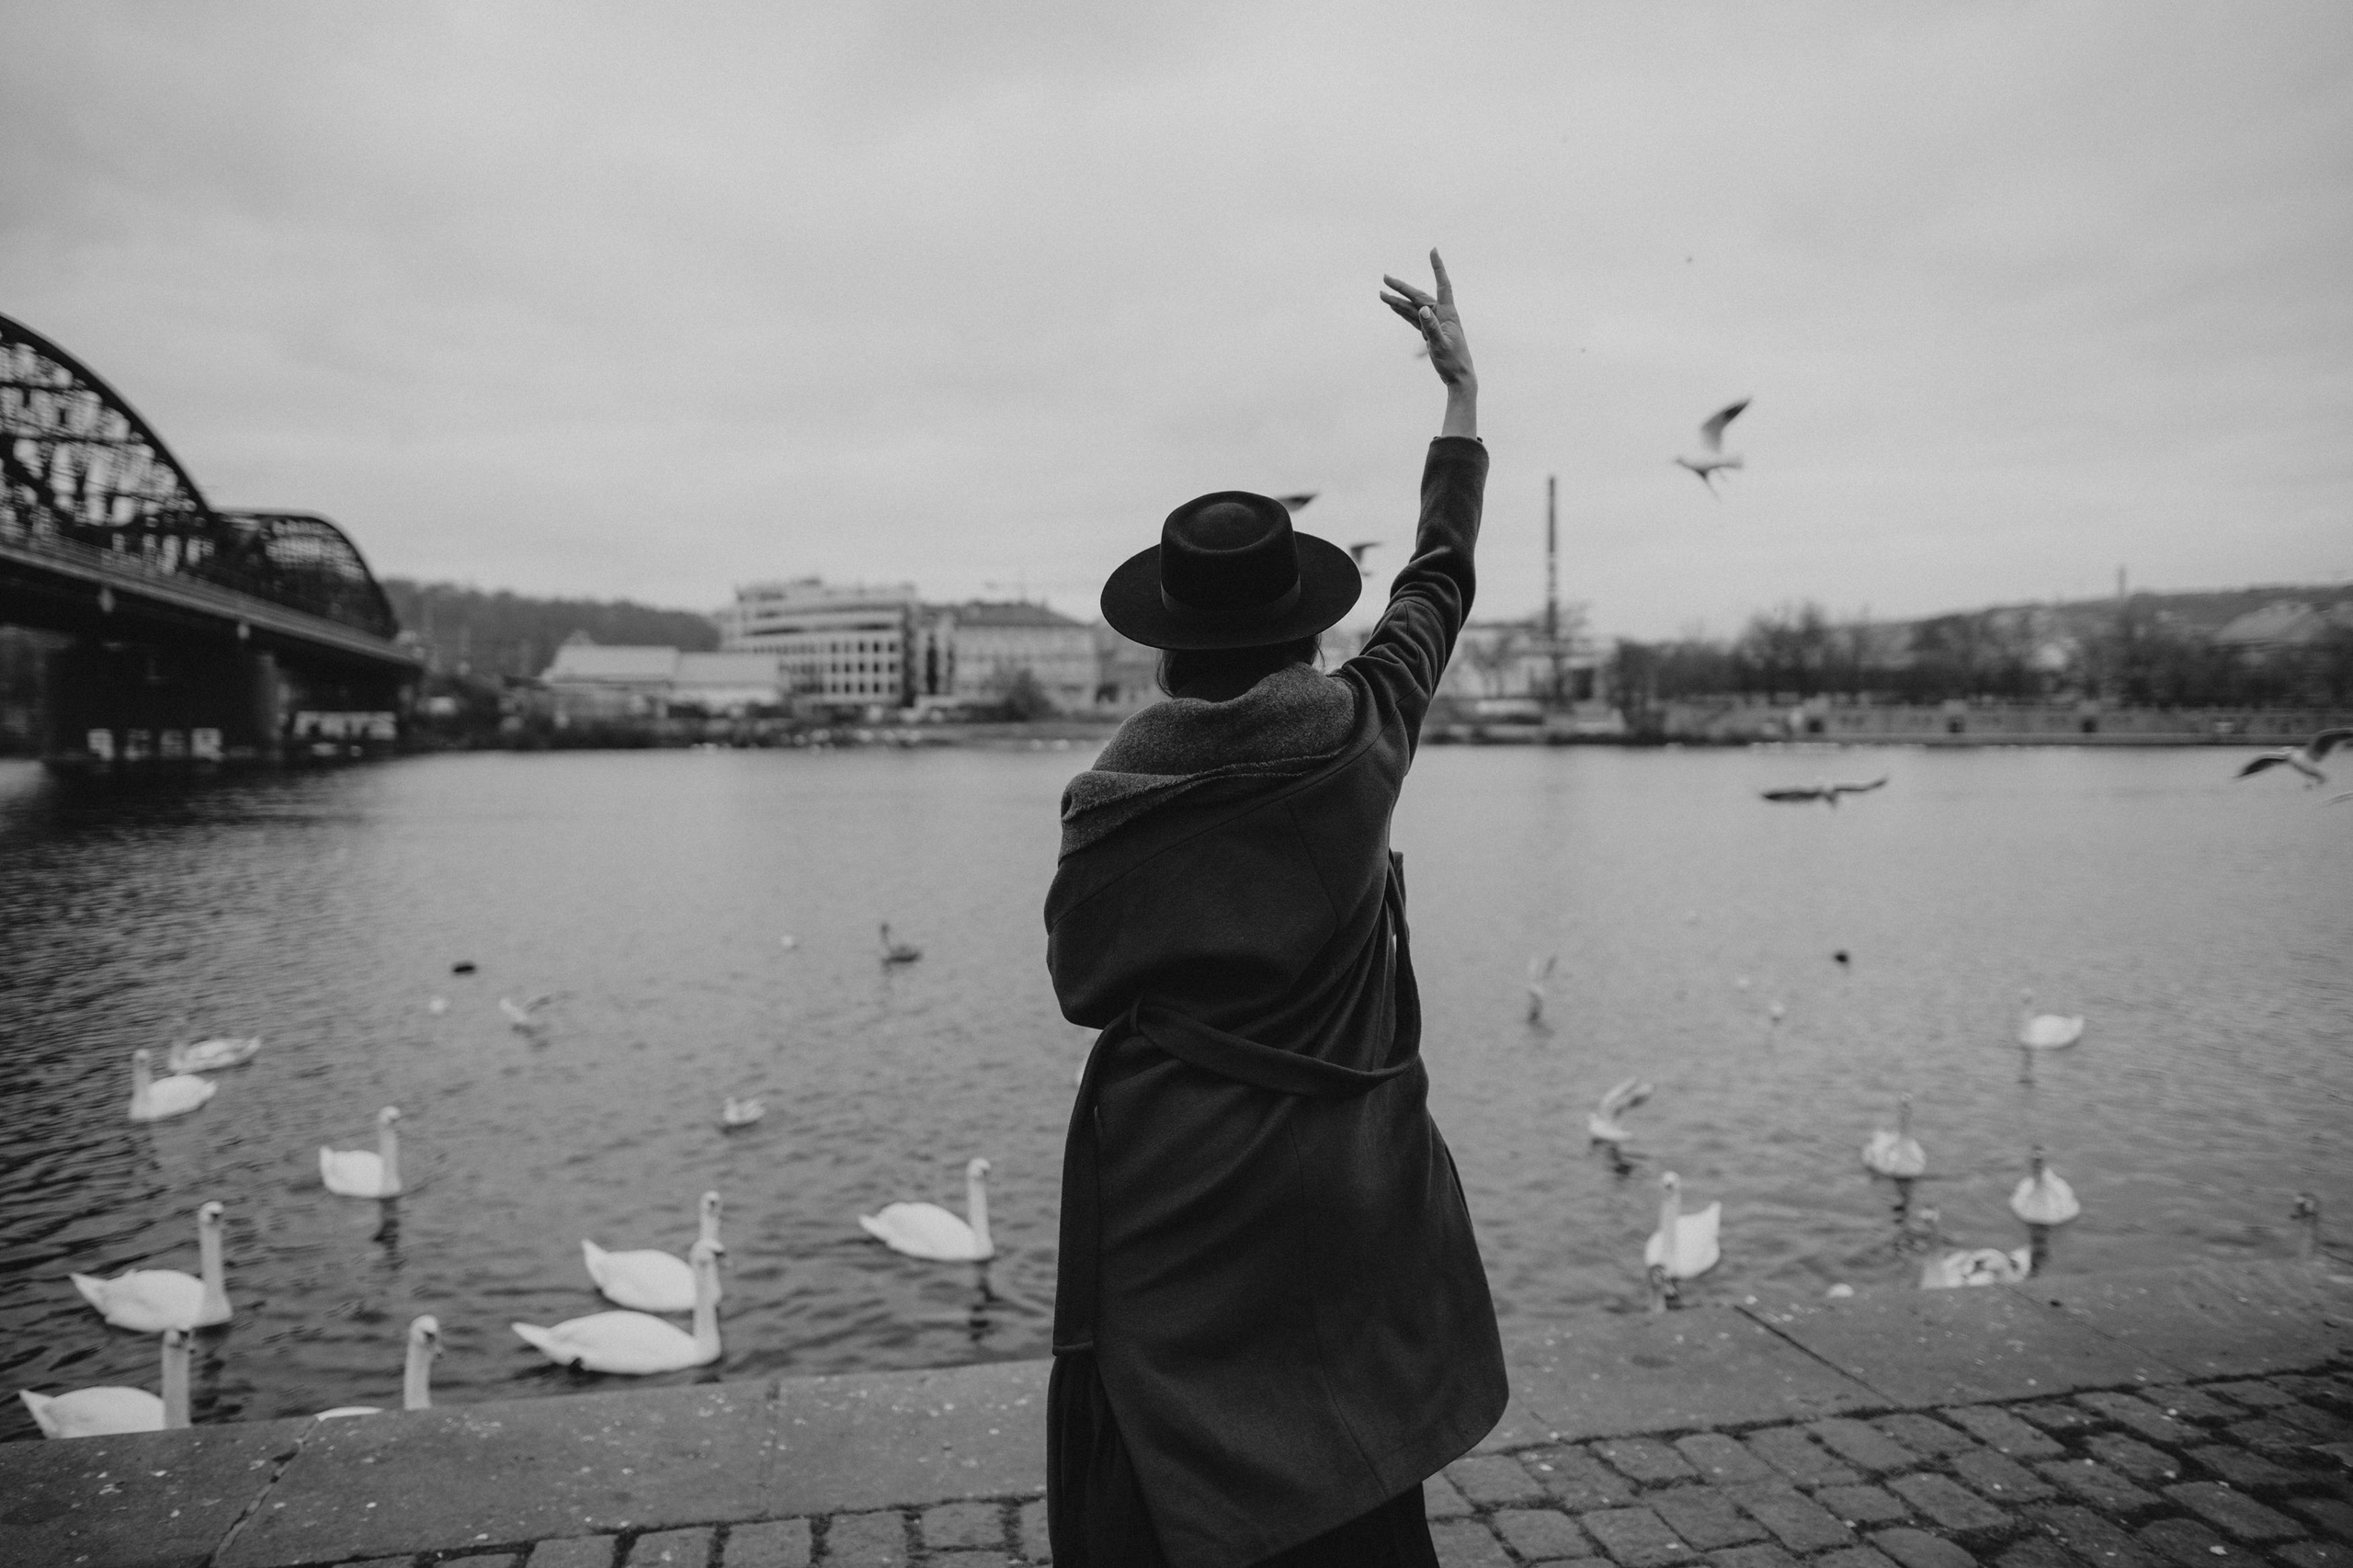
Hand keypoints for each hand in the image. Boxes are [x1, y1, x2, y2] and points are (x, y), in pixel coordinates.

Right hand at [1381, 250, 1474, 389]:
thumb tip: (1422, 310)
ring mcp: (1434, 322)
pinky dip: (1402, 312)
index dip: (1438, 267)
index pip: (1443, 285)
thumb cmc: (1454, 361)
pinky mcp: (1429, 332)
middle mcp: (1441, 314)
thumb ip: (1432, 327)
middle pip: (1418, 296)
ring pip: (1413, 307)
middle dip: (1402, 287)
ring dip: (1398, 301)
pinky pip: (1413, 318)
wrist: (1458, 377)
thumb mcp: (1441, 345)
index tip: (1433, 250)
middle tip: (1385, 278)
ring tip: (1381, 294)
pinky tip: (1392, 306)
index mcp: (1448, 313)